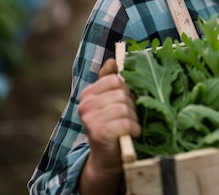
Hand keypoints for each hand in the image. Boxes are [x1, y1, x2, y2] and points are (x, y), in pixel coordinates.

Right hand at [78, 58, 140, 174]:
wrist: (107, 158)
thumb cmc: (114, 126)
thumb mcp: (113, 102)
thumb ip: (111, 81)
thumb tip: (113, 60)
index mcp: (89, 93)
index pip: (115, 80)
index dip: (127, 91)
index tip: (125, 103)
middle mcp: (85, 104)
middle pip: (122, 93)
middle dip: (132, 107)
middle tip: (128, 118)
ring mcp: (90, 118)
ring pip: (124, 108)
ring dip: (133, 119)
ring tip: (128, 127)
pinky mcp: (98, 132)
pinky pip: (125, 122)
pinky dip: (133, 129)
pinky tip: (130, 134)